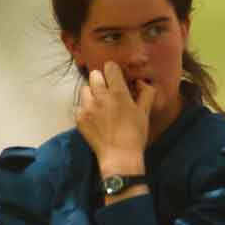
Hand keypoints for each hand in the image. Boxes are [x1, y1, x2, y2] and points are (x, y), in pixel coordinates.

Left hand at [74, 62, 152, 176]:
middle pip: (94, 75)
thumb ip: (145, 93)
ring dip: (91, 93)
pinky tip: (94, 118)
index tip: (116, 78)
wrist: (119, 157)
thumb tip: (140, 82)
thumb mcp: (145, 113)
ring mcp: (87, 107)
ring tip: (99, 104)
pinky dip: (86, 109)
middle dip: (101, 80)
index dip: (113, 71)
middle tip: (107, 91)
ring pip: (85, 89)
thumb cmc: (135, 135)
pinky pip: (79, 106)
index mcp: (118, 92)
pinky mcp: (79, 118)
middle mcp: (100, 96)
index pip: (109, 67)